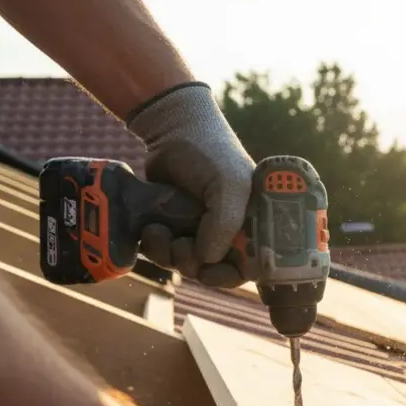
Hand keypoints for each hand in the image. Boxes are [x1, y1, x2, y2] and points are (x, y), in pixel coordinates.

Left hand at [129, 83, 256, 288]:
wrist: (173, 130)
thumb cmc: (212, 151)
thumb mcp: (229, 185)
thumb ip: (225, 224)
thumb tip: (208, 260)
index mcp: (254, 224)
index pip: (252, 266)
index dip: (231, 276)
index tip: (210, 273)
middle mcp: (231, 231)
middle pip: (216, 271)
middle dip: (194, 265)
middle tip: (181, 245)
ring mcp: (202, 230)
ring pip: (187, 264)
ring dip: (169, 256)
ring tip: (158, 231)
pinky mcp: (176, 227)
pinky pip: (167, 254)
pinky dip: (156, 249)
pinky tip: (151, 229)